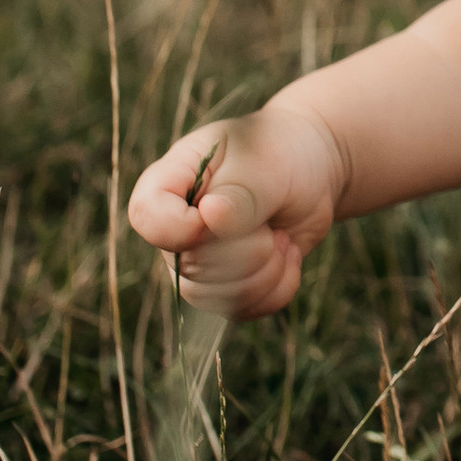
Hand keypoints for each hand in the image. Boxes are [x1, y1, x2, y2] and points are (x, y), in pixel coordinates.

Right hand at [128, 104, 343, 320]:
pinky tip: (288, 256)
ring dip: (264, 273)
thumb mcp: (264, 161)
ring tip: (282, 239)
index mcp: (170, 181)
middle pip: (189, 267)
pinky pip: (242, 309)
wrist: (313, 170)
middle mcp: (177, 227)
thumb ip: (240, 191)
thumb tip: (212, 217)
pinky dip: (277, 288)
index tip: (220, 213)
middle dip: (244, 252)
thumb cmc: (279, 152)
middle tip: (271, 225)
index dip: (182, 228)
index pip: (147, 215)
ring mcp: (199, 260)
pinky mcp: (227, 284)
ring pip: (214, 298)